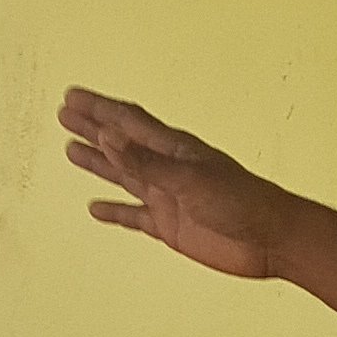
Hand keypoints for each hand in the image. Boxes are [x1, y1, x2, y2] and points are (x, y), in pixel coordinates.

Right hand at [59, 88, 308, 279]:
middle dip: (92, 127)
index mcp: (174, 148)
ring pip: (123, 175)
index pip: (128, 122)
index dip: (99, 109)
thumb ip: (147, 162)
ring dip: (98, 162)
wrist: (272, 240)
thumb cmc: (242, 202)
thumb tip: (108, 138)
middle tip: (64, 113)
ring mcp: (168, 196)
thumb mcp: (190, 180)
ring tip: (71, 149)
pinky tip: (96, 208)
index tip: (72, 97)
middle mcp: (168, 168)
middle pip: (121, 143)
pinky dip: (114, 212)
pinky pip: (134, 216)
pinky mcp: (170, 226)